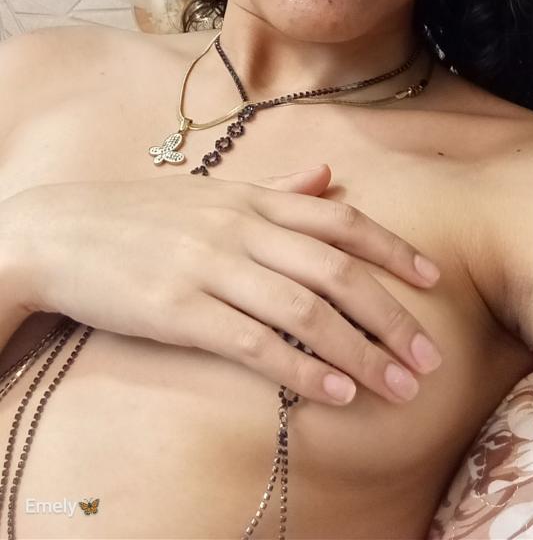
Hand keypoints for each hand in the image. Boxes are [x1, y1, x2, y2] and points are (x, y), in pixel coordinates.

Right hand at [1, 164, 441, 406]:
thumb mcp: (211, 192)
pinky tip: (334, 394)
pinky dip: (301, 369)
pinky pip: (254, 342)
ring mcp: (210, 267)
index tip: (434, 279)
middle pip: (335, 269)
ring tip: (397, 387)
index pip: (339, 219)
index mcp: (251, 199)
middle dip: (390, 316)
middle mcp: (240, 228)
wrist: (60, 232)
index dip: (391, 248)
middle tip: (429, 358)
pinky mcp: (179, 310)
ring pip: (305, 309)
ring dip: (360, 352)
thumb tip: (327, 177)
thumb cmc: (141, 216)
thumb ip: (275, 190)